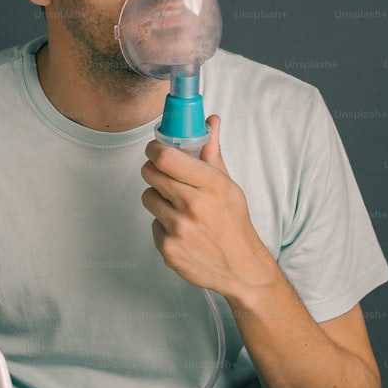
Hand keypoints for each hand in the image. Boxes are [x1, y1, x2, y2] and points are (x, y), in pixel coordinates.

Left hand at [141, 115, 279, 298]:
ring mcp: (179, 229)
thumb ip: (212, 152)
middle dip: (154, 170)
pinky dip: (163, 224)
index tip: (155, 149)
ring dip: (158, 197)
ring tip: (177, 205)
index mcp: (210, 185)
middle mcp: (193, 205)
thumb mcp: (228, 184)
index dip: (154, 149)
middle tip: (164, 175)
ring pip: (148, 197)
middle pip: (150, 173)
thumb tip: (210, 120)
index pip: (166, 156)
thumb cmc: (233, 222)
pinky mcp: (168, 249)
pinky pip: (153, 224)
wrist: (240, 267)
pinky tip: (182, 229)